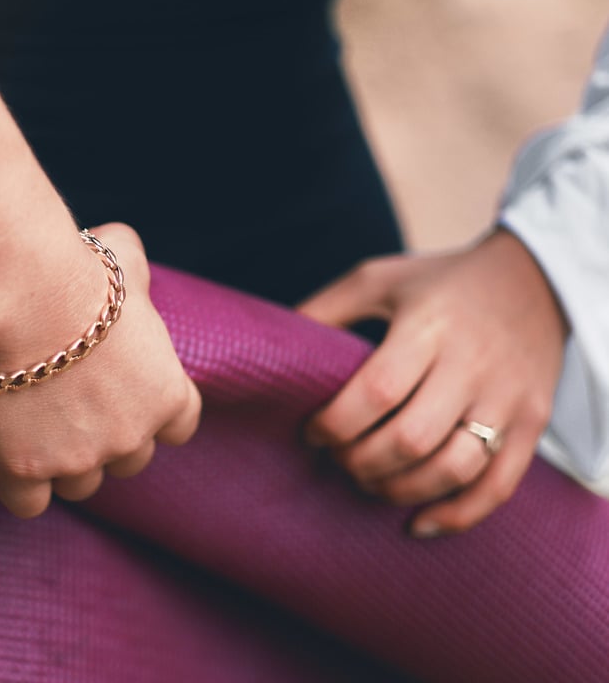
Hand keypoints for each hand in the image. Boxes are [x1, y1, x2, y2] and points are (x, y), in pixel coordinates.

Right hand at [0, 222, 201, 518]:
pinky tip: (10, 460)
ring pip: (82, 485)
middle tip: (75, 405)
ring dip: (65, 464)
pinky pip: (28, 504)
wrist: (24, 296)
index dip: (153, 413)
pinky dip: (21, 488)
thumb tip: (125, 265)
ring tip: (38, 428)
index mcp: (168, 393)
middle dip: (108, 438)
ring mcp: (79, 459)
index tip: (128, 396)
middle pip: (130, 460)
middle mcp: (132, 436)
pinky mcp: (25, 470)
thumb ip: (134, 275)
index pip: (180, 426)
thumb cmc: (77, 269)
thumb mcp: (124, 257)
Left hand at [298, 229, 566, 535]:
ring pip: (454, 468)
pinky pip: (499, 485)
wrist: (536, 279)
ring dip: (400, 489)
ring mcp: (508, 398)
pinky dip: (457, 515)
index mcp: (428, 327)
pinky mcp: (534, 423)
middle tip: (337, 460)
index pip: (376, 391)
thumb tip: (266, 346)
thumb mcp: (378, 279)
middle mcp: (472, 364)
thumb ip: (326, 308)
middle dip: (361, 462)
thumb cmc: (438, 282)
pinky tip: (416, 523)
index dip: (335, 424)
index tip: (311, 433)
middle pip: (411, 438)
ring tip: (368, 482)